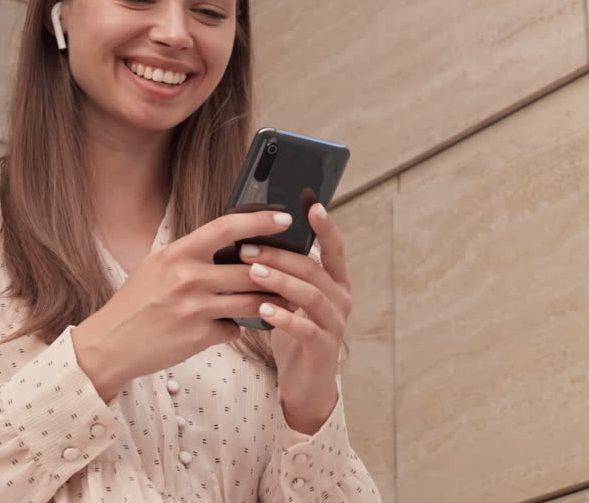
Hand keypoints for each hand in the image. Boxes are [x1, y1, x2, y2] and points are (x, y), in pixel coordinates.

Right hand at [72, 210, 293, 400]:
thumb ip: (192, 254)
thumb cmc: (136, 302)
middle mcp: (188, 277)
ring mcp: (196, 308)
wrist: (111, 344)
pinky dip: (239, 327)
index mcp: (178, 253)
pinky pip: (236, 328)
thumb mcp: (158, 266)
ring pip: (252, 301)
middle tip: (296, 268)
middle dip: (277, 271)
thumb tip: (232, 243)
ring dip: (270, 302)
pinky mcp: (200, 336)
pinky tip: (232, 325)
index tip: (284, 217)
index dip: (259, 220)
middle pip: (250, 269)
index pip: (226, 228)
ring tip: (281, 299)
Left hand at [240, 203, 349, 433]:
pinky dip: (284, 317)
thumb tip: (251, 240)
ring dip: (280, 281)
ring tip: (253, 272)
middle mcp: (340, 299)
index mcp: (334, 283)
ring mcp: (334, 324)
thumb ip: (284, 274)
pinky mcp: (323, 348)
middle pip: (314, 269)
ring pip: (311, 295)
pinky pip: (304, 328)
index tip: (311, 204)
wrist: (305, 385)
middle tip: (248, 247)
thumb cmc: (294, 334)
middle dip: (281, 255)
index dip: (325, 227)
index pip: (334, 249)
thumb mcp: (291, 299)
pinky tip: (263, 310)